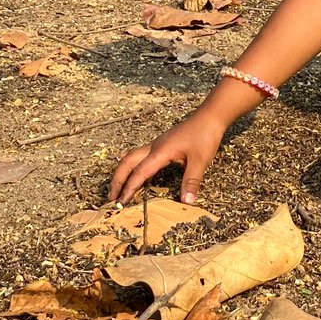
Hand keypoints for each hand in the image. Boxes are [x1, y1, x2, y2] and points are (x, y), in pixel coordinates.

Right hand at [106, 112, 227, 205]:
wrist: (210, 116)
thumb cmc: (205, 136)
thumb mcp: (200, 160)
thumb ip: (192, 181)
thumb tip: (187, 202)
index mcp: (160, 151)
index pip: (139, 173)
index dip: (129, 188)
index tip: (120, 203)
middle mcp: (154, 147)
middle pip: (127, 162)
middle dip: (117, 179)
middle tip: (110, 196)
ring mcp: (157, 145)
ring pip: (132, 158)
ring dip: (123, 172)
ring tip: (118, 189)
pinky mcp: (162, 145)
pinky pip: (142, 157)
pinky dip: (135, 168)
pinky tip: (138, 177)